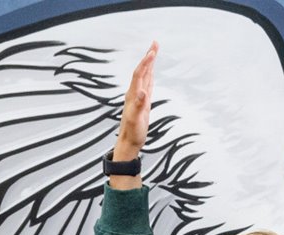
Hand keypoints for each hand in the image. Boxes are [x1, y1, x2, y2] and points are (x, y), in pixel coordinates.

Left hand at [114, 41, 156, 160]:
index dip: (146, 62)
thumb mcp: (136, 120)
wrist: (128, 142)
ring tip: (154, 52)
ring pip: (145, 76)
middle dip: (149, 57)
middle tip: (155, 43)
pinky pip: (147, 85)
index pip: (140, 74)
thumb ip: (139, 105)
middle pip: (142, 71)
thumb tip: (143, 92)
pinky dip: (150, 76)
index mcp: (133, 95)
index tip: (153, 51)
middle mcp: (135, 93)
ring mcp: (139, 97)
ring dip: (149, 64)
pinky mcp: (143, 103)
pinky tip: (152, 73)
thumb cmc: (132, 133)